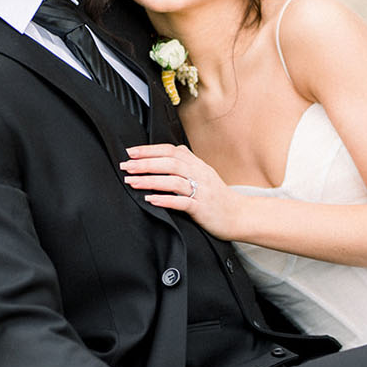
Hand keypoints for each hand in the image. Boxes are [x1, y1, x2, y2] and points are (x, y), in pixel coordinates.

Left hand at [120, 143, 240, 239]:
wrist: (239, 215)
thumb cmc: (218, 197)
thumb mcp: (204, 175)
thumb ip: (188, 163)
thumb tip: (171, 151)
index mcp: (197, 165)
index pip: (171, 151)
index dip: (150, 150)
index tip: (131, 152)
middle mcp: (199, 174)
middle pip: (170, 163)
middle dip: (145, 163)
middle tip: (126, 166)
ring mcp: (202, 191)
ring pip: (174, 181)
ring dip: (151, 180)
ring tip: (132, 182)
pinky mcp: (202, 208)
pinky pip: (182, 202)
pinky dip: (165, 200)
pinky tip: (151, 199)